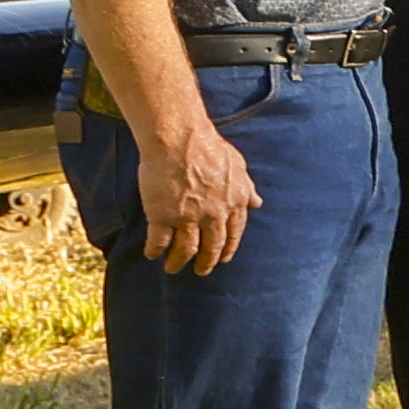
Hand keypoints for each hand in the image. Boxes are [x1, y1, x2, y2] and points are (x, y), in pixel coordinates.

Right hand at [134, 117, 261, 272]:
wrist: (180, 138)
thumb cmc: (208, 146)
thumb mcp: (237, 165)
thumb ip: (246, 187)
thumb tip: (257, 203)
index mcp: (233, 202)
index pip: (234, 234)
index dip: (227, 249)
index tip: (222, 258)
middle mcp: (213, 214)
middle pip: (211, 247)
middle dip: (206, 263)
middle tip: (200, 270)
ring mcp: (188, 217)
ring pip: (185, 250)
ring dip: (178, 262)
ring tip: (172, 268)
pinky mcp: (162, 216)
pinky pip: (159, 242)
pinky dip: (155, 251)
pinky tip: (151, 254)